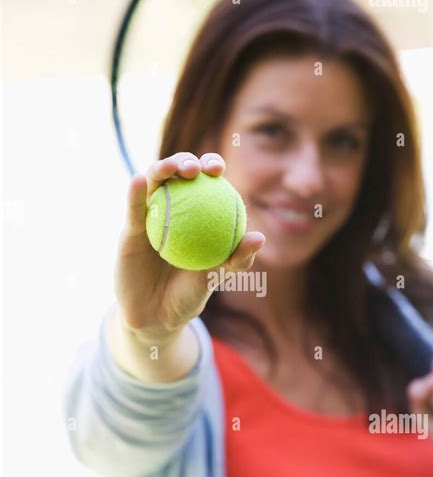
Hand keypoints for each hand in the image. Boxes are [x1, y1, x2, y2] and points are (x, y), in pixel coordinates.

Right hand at [114, 151, 264, 337]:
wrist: (156, 316)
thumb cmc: (189, 294)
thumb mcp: (216, 277)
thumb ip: (237, 258)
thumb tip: (260, 237)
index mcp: (196, 214)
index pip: (205, 183)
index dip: (210, 167)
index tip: (218, 169)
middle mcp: (173, 209)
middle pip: (177, 176)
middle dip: (186, 160)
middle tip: (195, 169)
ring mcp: (150, 217)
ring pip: (153, 184)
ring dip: (161, 168)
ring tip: (171, 168)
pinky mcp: (130, 230)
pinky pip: (134, 208)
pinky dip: (135, 192)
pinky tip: (138, 181)